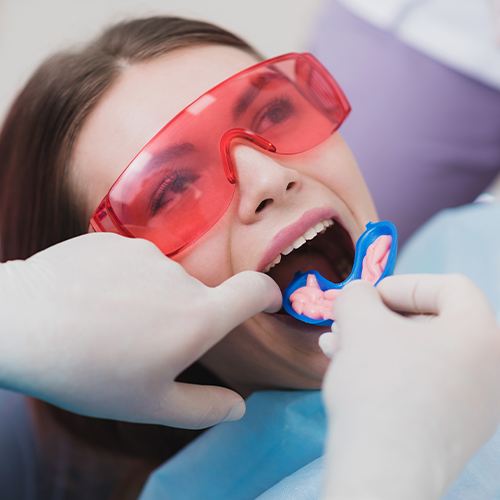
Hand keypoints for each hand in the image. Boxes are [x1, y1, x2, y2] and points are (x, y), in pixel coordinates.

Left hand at [0, 233, 280, 428]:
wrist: (20, 324)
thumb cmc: (89, 372)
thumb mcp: (150, 404)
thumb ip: (204, 407)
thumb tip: (239, 407)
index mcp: (197, 317)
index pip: (255, 289)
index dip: (267, 294)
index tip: (267, 301)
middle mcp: (179, 277)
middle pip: (197, 295)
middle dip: (184, 316)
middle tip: (142, 343)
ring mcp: (145, 253)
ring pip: (162, 278)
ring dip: (149, 298)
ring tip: (109, 323)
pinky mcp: (113, 240)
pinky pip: (130, 262)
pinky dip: (122, 280)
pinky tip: (91, 300)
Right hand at [320, 274, 499, 499]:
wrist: (384, 472)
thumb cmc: (380, 385)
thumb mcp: (360, 322)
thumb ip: (357, 294)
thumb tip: (359, 295)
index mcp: (482, 335)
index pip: (451, 287)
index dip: (405, 284)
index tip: (369, 298)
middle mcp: (492, 370)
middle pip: (432, 323)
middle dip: (380, 319)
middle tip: (346, 323)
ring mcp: (477, 405)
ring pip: (421, 355)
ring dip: (376, 344)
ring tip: (336, 346)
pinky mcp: (455, 431)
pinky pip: (423, 385)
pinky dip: (388, 371)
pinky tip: (350, 372)